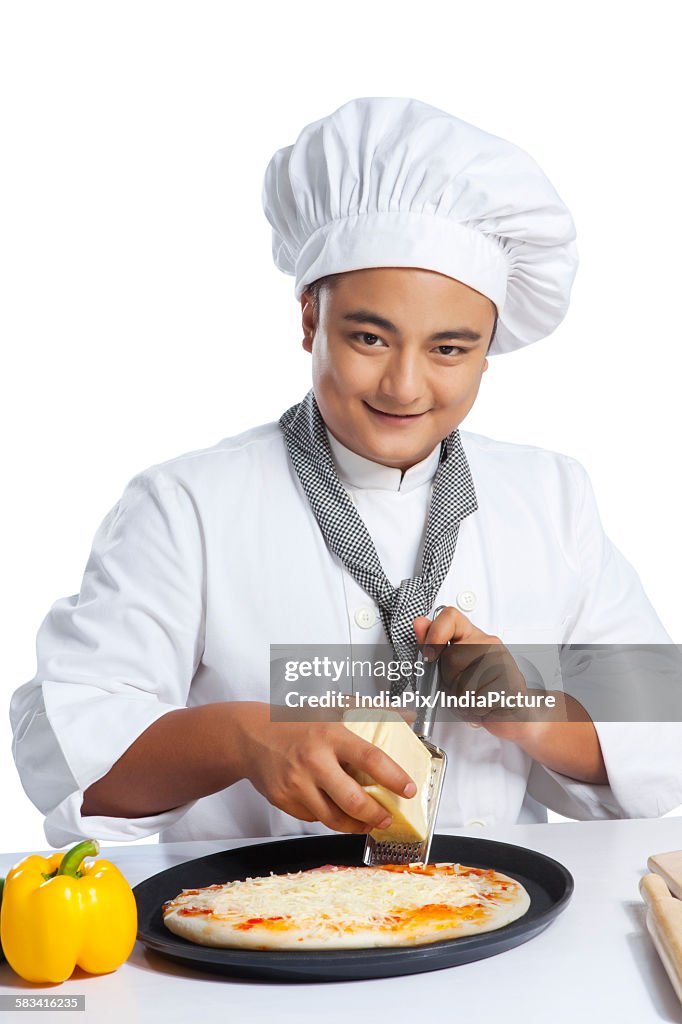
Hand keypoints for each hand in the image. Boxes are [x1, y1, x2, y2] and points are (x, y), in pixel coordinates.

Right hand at [232, 702, 417, 833]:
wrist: (251, 735)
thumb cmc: (296, 722)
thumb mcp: (333, 710)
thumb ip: (372, 711)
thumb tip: (408, 715)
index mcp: (330, 734)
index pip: (370, 758)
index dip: (394, 777)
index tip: (409, 789)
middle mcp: (313, 760)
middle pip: (353, 800)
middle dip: (377, 815)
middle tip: (388, 818)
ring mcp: (296, 783)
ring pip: (334, 818)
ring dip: (356, 826)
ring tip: (368, 823)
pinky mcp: (284, 799)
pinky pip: (313, 817)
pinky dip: (328, 817)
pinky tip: (334, 809)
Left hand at [412, 607, 529, 739]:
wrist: (514, 711)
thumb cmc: (479, 689)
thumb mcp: (450, 668)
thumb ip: (433, 646)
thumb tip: (418, 623)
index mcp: (471, 635)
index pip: (450, 616)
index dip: (435, 634)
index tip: (430, 655)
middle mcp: (488, 642)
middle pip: (452, 658)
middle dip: (450, 681)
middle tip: (463, 687)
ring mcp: (502, 660)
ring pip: (464, 685)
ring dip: (463, 701)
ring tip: (474, 698)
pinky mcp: (511, 682)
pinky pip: (478, 700)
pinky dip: (476, 710)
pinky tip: (485, 706)